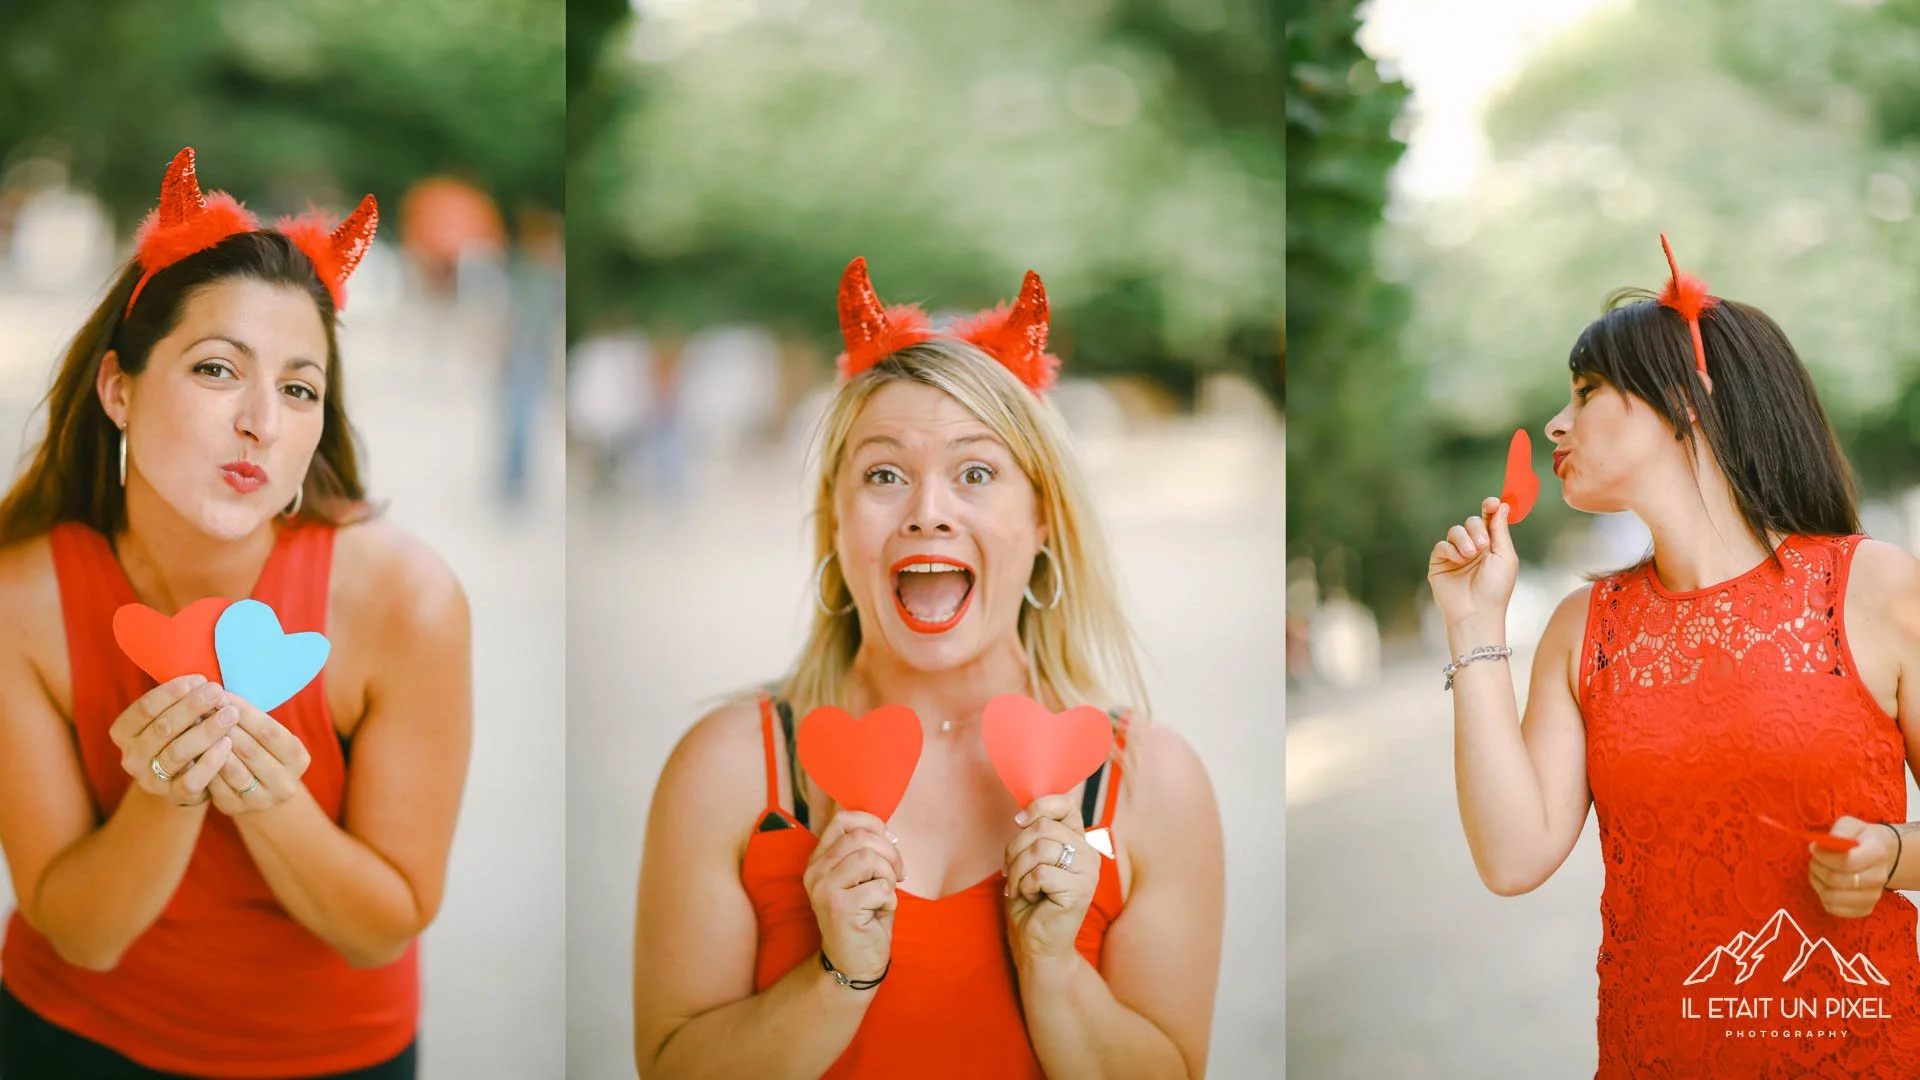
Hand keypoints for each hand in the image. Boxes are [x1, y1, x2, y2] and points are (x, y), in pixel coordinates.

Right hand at [110, 675, 239, 805]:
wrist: (183, 782)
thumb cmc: (179, 738)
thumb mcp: (171, 719)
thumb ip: (180, 702)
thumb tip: (203, 681)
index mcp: (124, 733)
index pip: (144, 708)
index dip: (171, 692)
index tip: (199, 679)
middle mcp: (132, 757)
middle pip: (162, 728)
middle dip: (192, 707)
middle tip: (217, 692)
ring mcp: (151, 779)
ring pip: (178, 752)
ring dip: (207, 730)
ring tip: (230, 713)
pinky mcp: (173, 795)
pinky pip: (192, 780)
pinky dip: (211, 761)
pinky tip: (228, 743)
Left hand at [204, 694, 313, 815]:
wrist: (261, 791)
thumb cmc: (263, 752)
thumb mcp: (270, 738)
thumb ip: (253, 721)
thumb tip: (221, 695)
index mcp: (298, 758)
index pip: (269, 731)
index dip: (244, 711)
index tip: (222, 694)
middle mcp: (284, 782)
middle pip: (249, 749)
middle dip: (223, 726)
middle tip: (200, 707)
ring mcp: (261, 800)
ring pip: (231, 768)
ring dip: (209, 745)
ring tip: (192, 725)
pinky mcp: (236, 809)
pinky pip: (215, 785)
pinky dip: (202, 765)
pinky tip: (192, 749)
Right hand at [801, 809, 901, 982]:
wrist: (854, 964)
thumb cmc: (864, 918)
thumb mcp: (862, 879)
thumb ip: (867, 852)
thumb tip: (888, 833)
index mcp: (819, 860)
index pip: (842, 820)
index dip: (873, 824)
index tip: (889, 843)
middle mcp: (815, 872)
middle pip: (860, 836)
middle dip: (889, 853)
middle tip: (898, 875)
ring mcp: (824, 889)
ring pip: (870, 858)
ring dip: (888, 877)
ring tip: (884, 896)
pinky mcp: (839, 908)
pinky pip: (879, 887)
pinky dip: (890, 899)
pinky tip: (880, 913)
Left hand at [1003, 794, 1096, 964]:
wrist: (1035, 943)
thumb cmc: (1030, 901)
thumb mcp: (1028, 860)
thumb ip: (1034, 835)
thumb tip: (1022, 814)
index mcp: (1078, 841)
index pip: (1065, 804)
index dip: (1038, 807)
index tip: (1019, 822)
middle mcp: (1088, 853)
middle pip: (1043, 827)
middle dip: (1016, 849)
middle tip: (1011, 871)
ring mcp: (1088, 872)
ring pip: (1040, 848)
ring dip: (1018, 870)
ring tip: (1020, 887)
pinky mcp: (1080, 890)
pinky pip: (1040, 873)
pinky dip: (1025, 885)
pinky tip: (1031, 898)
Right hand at [1428, 497, 1518, 629]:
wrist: (1476, 612)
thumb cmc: (1496, 588)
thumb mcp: (1505, 556)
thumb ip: (1501, 530)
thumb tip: (1502, 505)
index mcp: (1492, 545)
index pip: (1489, 519)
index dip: (1489, 507)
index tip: (1490, 503)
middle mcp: (1473, 547)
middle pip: (1472, 521)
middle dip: (1477, 529)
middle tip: (1482, 546)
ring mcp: (1455, 554)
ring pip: (1455, 530)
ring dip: (1464, 539)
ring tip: (1470, 555)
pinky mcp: (1439, 563)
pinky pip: (1441, 545)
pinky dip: (1451, 550)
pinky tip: (1458, 561)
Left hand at [1808, 816, 1897, 917]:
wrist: (1878, 855)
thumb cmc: (1859, 838)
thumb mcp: (1850, 825)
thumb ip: (1838, 831)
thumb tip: (1820, 846)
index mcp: (1877, 853)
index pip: (1846, 862)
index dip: (1823, 856)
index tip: (1814, 848)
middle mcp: (1878, 877)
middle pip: (1837, 881)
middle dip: (1817, 868)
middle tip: (1814, 860)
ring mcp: (1873, 896)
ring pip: (1833, 898)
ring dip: (1818, 883)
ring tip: (1817, 872)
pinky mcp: (1864, 909)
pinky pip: (1835, 910)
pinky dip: (1823, 897)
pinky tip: (1825, 885)